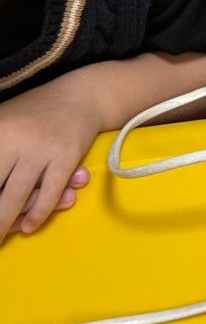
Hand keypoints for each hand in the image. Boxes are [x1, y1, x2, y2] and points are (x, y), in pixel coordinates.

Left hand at [0, 84, 99, 239]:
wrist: (80, 96)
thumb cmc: (34, 114)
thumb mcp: (1, 121)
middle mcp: (12, 140)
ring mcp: (40, 149)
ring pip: (15, 196)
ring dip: (4, 224)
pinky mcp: (65, 156)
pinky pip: (49, 193)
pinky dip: (38, 214)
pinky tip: (29, 227)